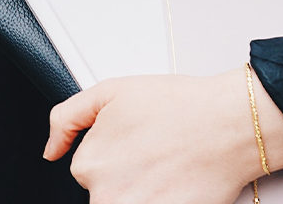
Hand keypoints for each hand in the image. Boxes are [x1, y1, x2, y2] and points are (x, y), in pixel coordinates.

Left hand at [44, 67, 282, 203]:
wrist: (231, 124)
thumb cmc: (181, 105)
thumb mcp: (111, 91)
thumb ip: (67, 117)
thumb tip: (50, 150)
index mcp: (89, 166)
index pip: (90, 169)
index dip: (116, 152)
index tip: (138, 143)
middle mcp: (106, 198)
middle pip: (108, 192)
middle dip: (128, 176)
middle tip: (158, 154)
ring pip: (127, 200)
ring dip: (144, 189)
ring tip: (170, 169)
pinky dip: (163, 197)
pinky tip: (177, 183)